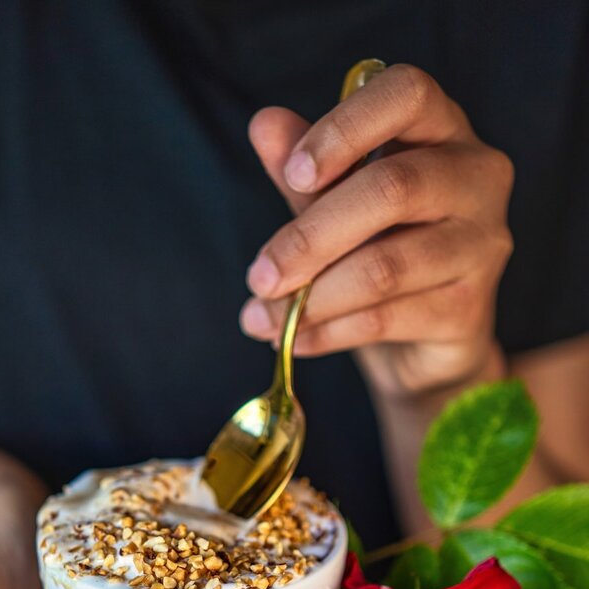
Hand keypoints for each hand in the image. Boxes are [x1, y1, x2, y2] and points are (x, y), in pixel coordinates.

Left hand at [241, 64, 513, 399]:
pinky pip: (385, 319)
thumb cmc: (379, 250)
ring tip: (261, 318)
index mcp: (443, 130)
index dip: (346, 129)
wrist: (422, 342)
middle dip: (310, 237)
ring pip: (384, 266)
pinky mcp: (468, 308)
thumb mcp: (335, 205)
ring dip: (312, 298)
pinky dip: (328, 332)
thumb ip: (307, 171)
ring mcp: (481, 244)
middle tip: (259, 276)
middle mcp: (476, 177)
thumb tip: (263, 125)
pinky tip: (297, 340)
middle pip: (391, 189)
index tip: (294, 173)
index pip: (408, 95)